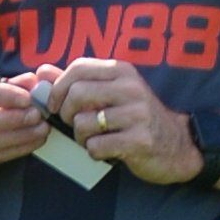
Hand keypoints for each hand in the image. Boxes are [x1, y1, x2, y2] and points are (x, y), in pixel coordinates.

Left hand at [47, 59, 199, 183]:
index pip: (78, 68)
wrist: (178, 145)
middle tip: (74, 124)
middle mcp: (131, 88)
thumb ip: (76, 82)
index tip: (54, 105)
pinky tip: (107, 150)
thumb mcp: (110, 94)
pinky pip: (96, 146)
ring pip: (83, 123)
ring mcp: (137, 114)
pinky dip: (94, 152)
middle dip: (66, 114)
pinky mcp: (140, 140)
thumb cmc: (137, 118)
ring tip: (95, 138)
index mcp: (122, 71)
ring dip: (80, 137)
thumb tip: (41, 71)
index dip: (57, 87)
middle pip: (76, 95)